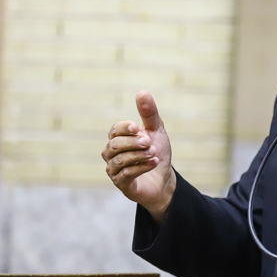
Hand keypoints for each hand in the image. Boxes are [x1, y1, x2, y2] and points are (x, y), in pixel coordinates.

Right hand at [102, 91, 175, 223]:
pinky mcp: (122, 184)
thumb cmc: (157, 152)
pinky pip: (125, 175)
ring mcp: (114, 170)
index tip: (137, 127)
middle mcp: (112, 154)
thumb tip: (142, 92)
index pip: (114, 130)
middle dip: (133, 143)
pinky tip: (153, 163)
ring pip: (119, 160)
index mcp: (118, 139)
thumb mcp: (156, 130)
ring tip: (154, 153)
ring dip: (138, 155)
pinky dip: (140, 167)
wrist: (165, 179)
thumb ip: (149, 113)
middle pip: (114, 145)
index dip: (124, 128)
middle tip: (150, 142)